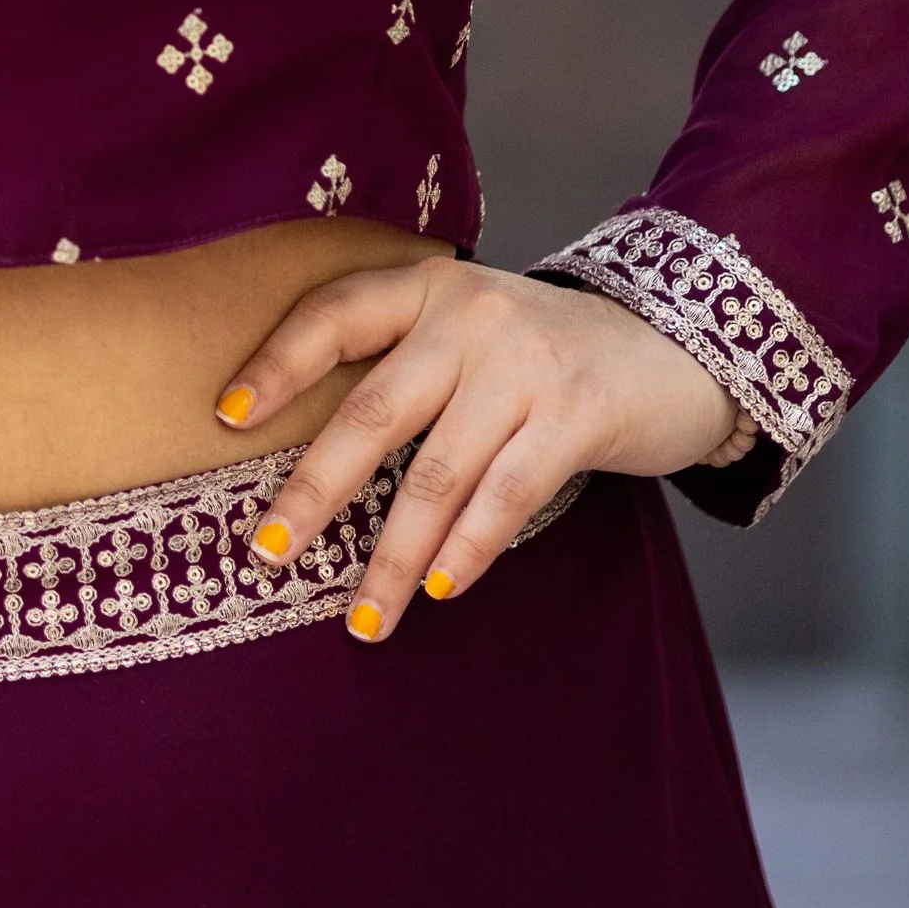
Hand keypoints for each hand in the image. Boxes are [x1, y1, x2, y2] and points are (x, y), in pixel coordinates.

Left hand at [215, 257, 754, 642]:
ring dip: (393, 555)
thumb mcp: (476, 331)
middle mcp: (471, 315)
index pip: (335, 314)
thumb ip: (410, 367)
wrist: (683, 344)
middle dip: (314, 492)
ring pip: (437, 474)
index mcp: (431, 289)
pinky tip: (438, 589)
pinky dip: (467, 551)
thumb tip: (317, 467)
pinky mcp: (577, 413)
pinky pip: (506, 495)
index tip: (225, 416)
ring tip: (363, 619)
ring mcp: (526, 363)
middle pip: (372, 412)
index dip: (278, 364)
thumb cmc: (552, 354)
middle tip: (268, 552)